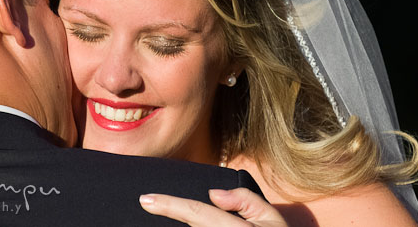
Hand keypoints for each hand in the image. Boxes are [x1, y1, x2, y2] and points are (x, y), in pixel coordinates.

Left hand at [139, 188, 287, 226]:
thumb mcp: (272, 217)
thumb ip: (244, 200)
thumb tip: (213, 194)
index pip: (196, 212)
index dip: (168, 205)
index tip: (145, 199)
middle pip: (192, 225)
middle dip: (181, 214)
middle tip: (170, 207)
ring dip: (195, 226)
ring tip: (195, 215)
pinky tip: (200, 224)